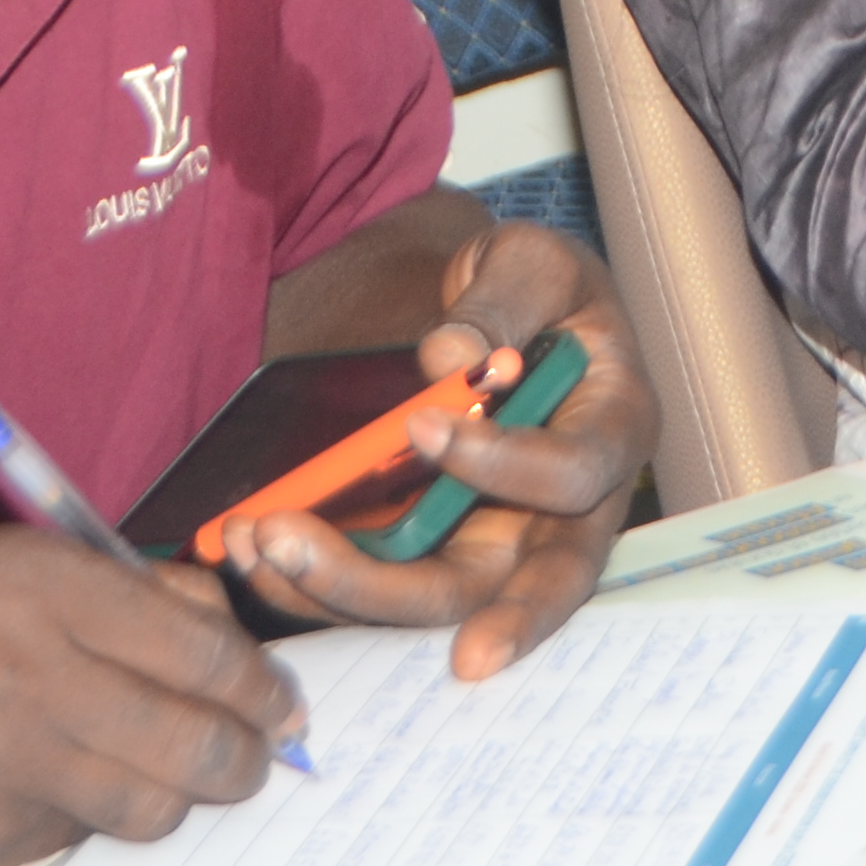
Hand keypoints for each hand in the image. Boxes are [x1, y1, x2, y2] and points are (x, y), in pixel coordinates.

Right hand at [0, 531, 306, 865]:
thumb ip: (111, 591)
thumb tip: (222, 621)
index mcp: (33, 582)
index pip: (200, 644)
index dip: (259, 684)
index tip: (280, 703)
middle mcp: (20, 670)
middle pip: (196, 738)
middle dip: (245, 758)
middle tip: (254, 759)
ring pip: (150, 806)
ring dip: (174, 798)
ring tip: (162, 776)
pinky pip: (73, 839)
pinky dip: (82, 819)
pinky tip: (45, 789)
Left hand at [220, 220, 650, 678]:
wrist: (494, 314)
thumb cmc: (530, 287)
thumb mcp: (530, 260)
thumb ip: (502, 297)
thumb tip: (451, 358)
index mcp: (614, 431)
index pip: (576, 475)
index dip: (506, 464)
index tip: (421, 425)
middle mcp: (570, 512)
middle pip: (515, 585)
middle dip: (414, 593)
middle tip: (316, 563)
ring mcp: (503, 544)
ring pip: (438, 605)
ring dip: (343, 590)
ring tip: (260, 543)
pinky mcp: (440, 557)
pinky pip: (386, 594)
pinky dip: (315, 584)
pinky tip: (251, 552)